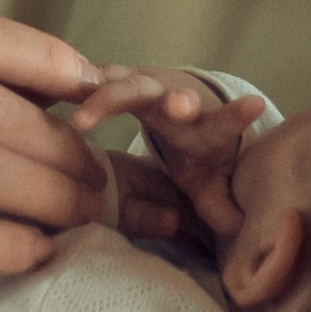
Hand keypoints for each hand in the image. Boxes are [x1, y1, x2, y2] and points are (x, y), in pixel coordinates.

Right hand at [68, 66, 266, 252]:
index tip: (256, 105)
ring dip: (109, 95)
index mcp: (205, 125)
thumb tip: (236, 229)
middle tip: (179, 108)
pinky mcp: (118, 81)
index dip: (238, 116)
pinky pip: (96, 82)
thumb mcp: (210, 179)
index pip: (224, 121)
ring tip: (86, 110)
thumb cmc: (198, 148)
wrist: (181, 104)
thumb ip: (219, 203)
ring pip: (127, 84)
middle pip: (173, 97)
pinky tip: (54, 94)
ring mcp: (144, 87)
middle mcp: (175, 100)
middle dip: (174, 100)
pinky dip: (79, 87)